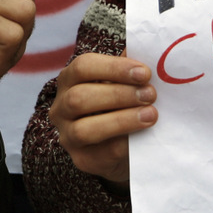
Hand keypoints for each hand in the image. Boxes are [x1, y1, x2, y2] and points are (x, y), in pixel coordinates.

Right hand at [49, 53, 156, 185]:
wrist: (122, 148)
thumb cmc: (121, 105)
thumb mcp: (123, 84)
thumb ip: (129, 71)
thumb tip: (149, 52)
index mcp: (70, 80)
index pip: (83, 67)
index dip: (114, 68)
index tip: (145, 73)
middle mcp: (61, 107)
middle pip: (79, 97)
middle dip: (118, 95)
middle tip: (150, 94)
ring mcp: (67, 136)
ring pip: (85, 129)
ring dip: (121, 120)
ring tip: (151, 114)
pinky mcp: (82, 160)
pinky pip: (103, 152)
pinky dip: (126, 142)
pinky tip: (145, 135)